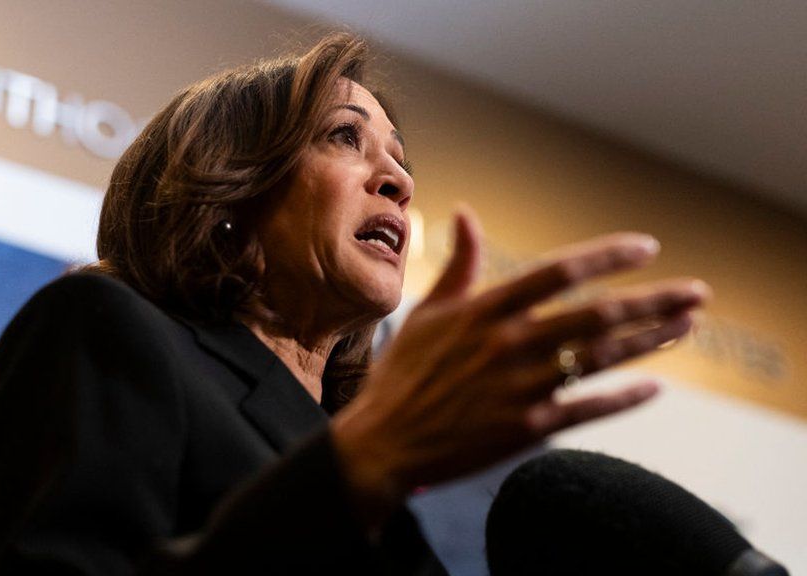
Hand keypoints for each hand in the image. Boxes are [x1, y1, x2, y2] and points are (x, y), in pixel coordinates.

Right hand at [331, 207, 709, 524]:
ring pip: (600, 358)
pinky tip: (653, 388)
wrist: (385, 441)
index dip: (607, 257)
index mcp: (485, 310)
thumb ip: (458, 264)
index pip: (558, 272)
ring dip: (650, 341)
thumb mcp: (426, 312)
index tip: (647, 248)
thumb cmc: (402, 374)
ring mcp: (520, 387)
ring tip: (687, 327)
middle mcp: (509, 344)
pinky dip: (624, 398)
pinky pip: (588, 409)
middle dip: (654, 301)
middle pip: (596, 314)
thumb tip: (465, 212)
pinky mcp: (526, 427)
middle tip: (697, 292)